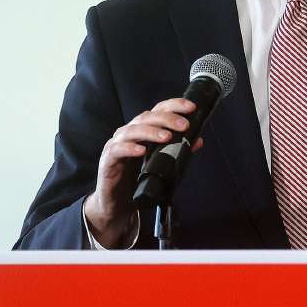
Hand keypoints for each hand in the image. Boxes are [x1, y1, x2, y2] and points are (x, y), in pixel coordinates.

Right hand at [84, 98, 204, 247]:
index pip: (158, 110)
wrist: (116, 201)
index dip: (174, 105)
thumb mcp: (160, 162)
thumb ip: (176, 149)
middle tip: (184, 125)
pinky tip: (141, 151)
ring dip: (151, 132)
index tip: (191, 107)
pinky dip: (130, 148)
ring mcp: (116, 144)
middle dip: (166, 119)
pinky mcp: (108, 160)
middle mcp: (128, 133)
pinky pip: (117, 150)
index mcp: (142, 130)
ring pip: (132, 130)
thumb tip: (197, 140)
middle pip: (146, 117)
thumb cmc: (136, 178)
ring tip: (167, 137)